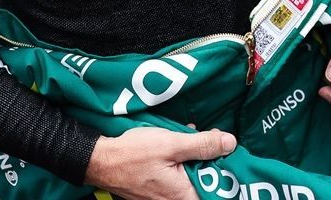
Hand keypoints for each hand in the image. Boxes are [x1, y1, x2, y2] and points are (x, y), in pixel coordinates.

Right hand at [84, 127, 236, 199]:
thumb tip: (230, 143)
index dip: (223, 168)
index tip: (224, 149)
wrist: (101, 161)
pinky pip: (177, 178)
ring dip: (194, 158)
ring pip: (191, 178)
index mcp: (183, 196)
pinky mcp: (157, 192)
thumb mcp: (171, 144)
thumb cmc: (133, 154)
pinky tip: (178, 144)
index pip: (215, 189)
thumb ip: (202, 145)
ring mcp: (165, 198)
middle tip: (208, 137)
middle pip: (204, 182)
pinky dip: (181, 162)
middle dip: (209, 159)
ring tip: (191, 137)